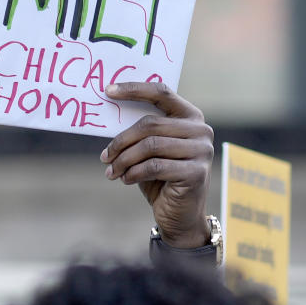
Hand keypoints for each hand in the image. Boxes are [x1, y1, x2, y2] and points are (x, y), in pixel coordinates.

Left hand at [99, 81, 213, 247]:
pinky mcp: (196, 172)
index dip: (134, 89)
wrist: (179, 215)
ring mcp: (202, 151)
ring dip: (124, 160)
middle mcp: (201, 130)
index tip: (107, 91)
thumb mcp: (149, 150)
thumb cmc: (160, 178)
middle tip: (104, 156)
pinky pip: (155, 166)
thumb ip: (140, 132)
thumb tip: (109, 112)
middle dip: (121, 141)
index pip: (161, 93)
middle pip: (151, 124)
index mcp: (190, 116)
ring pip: (151, 146)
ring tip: (111, 171)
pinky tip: (124, 180)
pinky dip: (134, 173)